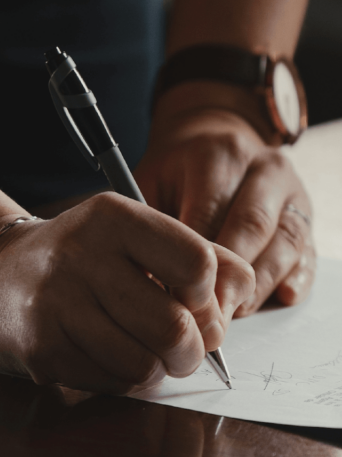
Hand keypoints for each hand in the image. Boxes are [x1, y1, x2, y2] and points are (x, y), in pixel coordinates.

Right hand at [0, 193, 253, 393]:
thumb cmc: (82, 256)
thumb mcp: (134, 234)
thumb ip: (197, 254)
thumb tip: (241, 294)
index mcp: (114, 217)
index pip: (198, 263)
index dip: (209, 294)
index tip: (194, 300)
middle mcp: (82, 254)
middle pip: (176, 327)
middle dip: (191, 349)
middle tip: (182, 345)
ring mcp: (57, 303)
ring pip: (145, 364)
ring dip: (155, 367)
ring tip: (140, 347)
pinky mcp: (42, 347)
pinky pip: (111, 383)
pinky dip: (121, 378)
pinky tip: (105, 352)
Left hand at [136, 105, 314, 316]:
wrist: (213, 140)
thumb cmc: (176, 172)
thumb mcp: (151, 182)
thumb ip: (150, 224)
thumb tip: (148, 279)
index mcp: (219, 154)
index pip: (210, 212)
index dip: (194, 260)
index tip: (176, 296)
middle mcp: (263, 168)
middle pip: (252, 227)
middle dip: (229, 277)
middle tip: (207, 316)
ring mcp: (291, 191)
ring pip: (285, 242)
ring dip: (260, 284)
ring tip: (233, 313)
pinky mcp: (306, 214)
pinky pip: (308, 250)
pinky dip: (297, 277)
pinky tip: (282, 297)